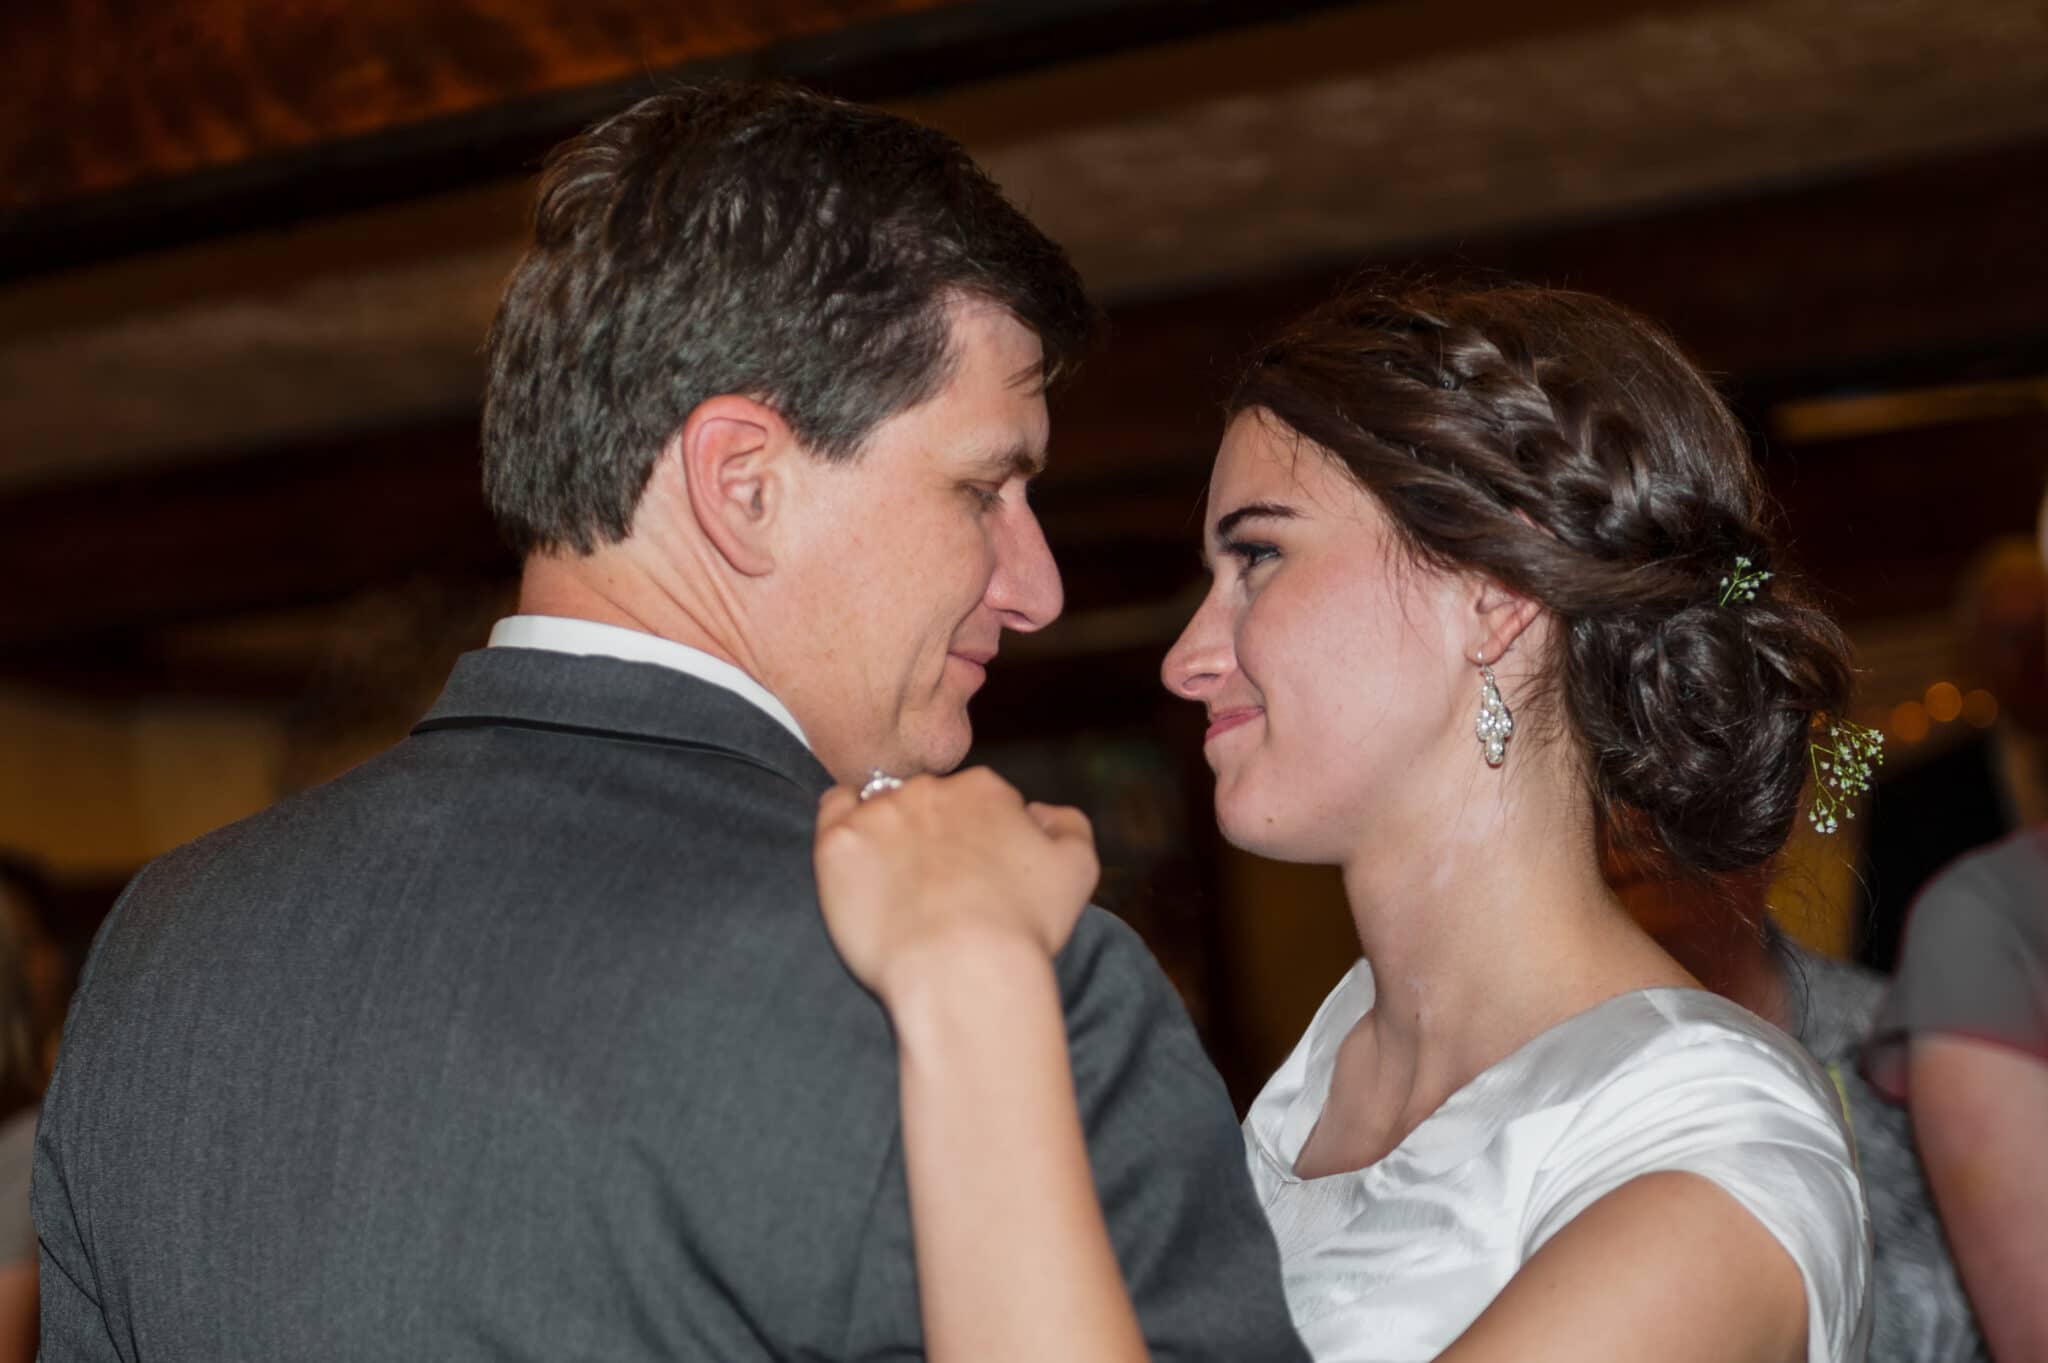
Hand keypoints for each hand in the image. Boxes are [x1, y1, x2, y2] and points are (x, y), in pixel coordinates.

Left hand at [814, 767, 1098, 1003]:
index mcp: (985, 790)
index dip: (973, 837)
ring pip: (877, 805)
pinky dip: (843, 829)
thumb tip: (1038, 811)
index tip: (971, 874)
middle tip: (931, 887)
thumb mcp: (1078, 870)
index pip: (974, 799)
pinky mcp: (839, 841)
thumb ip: (1067, 824)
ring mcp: (881, 811)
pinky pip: (833, 812)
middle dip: (928, 834)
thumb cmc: (1024, 927)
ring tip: (892, 885)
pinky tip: (856, 863)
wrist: (963, 970)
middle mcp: (931, 787)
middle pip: (925, 801)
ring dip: (885, 833)